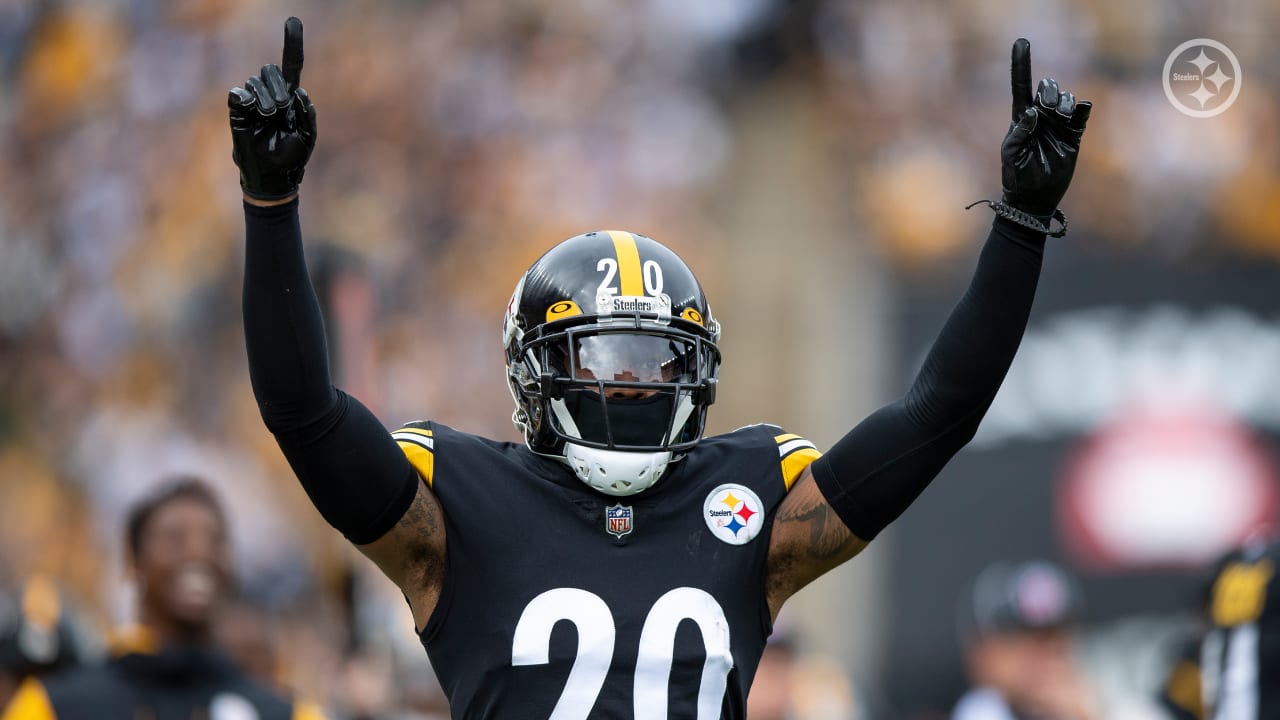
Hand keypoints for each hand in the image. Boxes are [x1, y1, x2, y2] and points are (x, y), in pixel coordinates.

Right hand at [229, 17, 315, 201]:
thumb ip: (307, 114)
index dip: (292, 43)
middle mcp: (270, 94)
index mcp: (289, 97)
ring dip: (265, 99)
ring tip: (269, 119)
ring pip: (255, 81)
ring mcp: (252, 101)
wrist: (273, 176)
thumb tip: (299, 91)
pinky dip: (245, 98)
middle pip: (270, 70)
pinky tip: (253, 111)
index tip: (293, 21)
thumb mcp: (308, 137)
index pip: (291, 65)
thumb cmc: (292, 158)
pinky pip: (238, 92)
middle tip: (281, 111)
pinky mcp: (237, 110)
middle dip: (278, 88)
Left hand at [1001, 38, 1090, 217]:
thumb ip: (1019, 132)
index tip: (1021, 42)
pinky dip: (1081, 108)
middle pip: (1048, 88)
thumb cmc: (1017, 176)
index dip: (1021, 64)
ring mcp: (1058, 125)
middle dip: (1049, 92)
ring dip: (1064, 102)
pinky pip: (1082, 113)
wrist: (1035, 198)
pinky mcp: (1074, 134)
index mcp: (1021, 118)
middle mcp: (1041, 117)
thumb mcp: (1011, 154)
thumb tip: (1033, 111)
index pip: (1021, 86)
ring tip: (1061, 117)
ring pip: (1066, 99)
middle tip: (1048, 109)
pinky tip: (1078, 111)